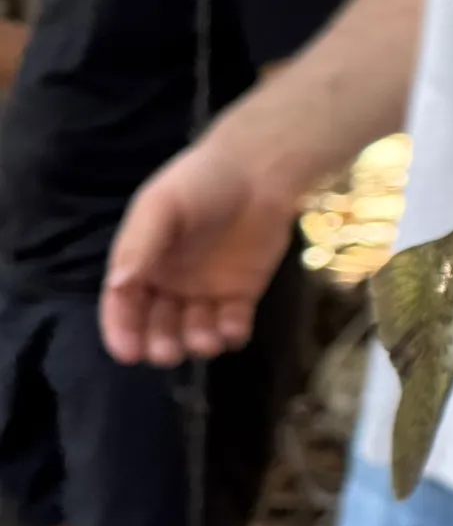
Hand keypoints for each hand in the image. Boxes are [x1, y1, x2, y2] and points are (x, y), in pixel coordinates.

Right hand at [99, 135, 302, 366]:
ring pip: (195, 330)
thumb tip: (119, 285)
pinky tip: (232, 330)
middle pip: (158, 325)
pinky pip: (234, 323)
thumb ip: (141, 245)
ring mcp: (207, 290)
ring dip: (196, 342)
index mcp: (143, 261)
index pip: (124, 304)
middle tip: (167, 353)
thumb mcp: (162, 207)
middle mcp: (171, 282)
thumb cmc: (202, 182)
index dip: (122, 330)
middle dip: (160, 343)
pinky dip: (232, 333)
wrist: (260, 172)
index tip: (127, 354)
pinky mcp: (242, 293)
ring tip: (205, 341)